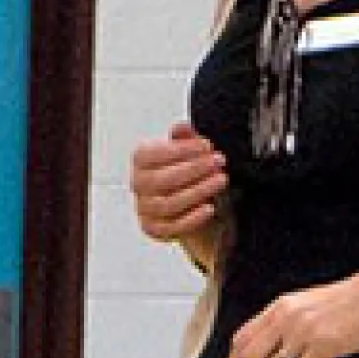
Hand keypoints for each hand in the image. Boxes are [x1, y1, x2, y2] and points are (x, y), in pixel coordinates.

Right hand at [130, 122, 228, 245]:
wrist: (192, 207)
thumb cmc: (187, 174)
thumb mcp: (189, 152)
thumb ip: (184, 139)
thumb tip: (181, 127)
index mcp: (141, 161)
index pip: (152, 155)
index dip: (180, 150)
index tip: (205, 146)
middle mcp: (138, 185)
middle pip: (160, 180)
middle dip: (193, 170)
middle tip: (218, 162)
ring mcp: (144, 210)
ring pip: (168, 204)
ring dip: (198, 191)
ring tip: (220, 180)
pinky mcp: (155, 230)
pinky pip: (173, 227)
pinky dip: (193, 218)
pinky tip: (210, 207)